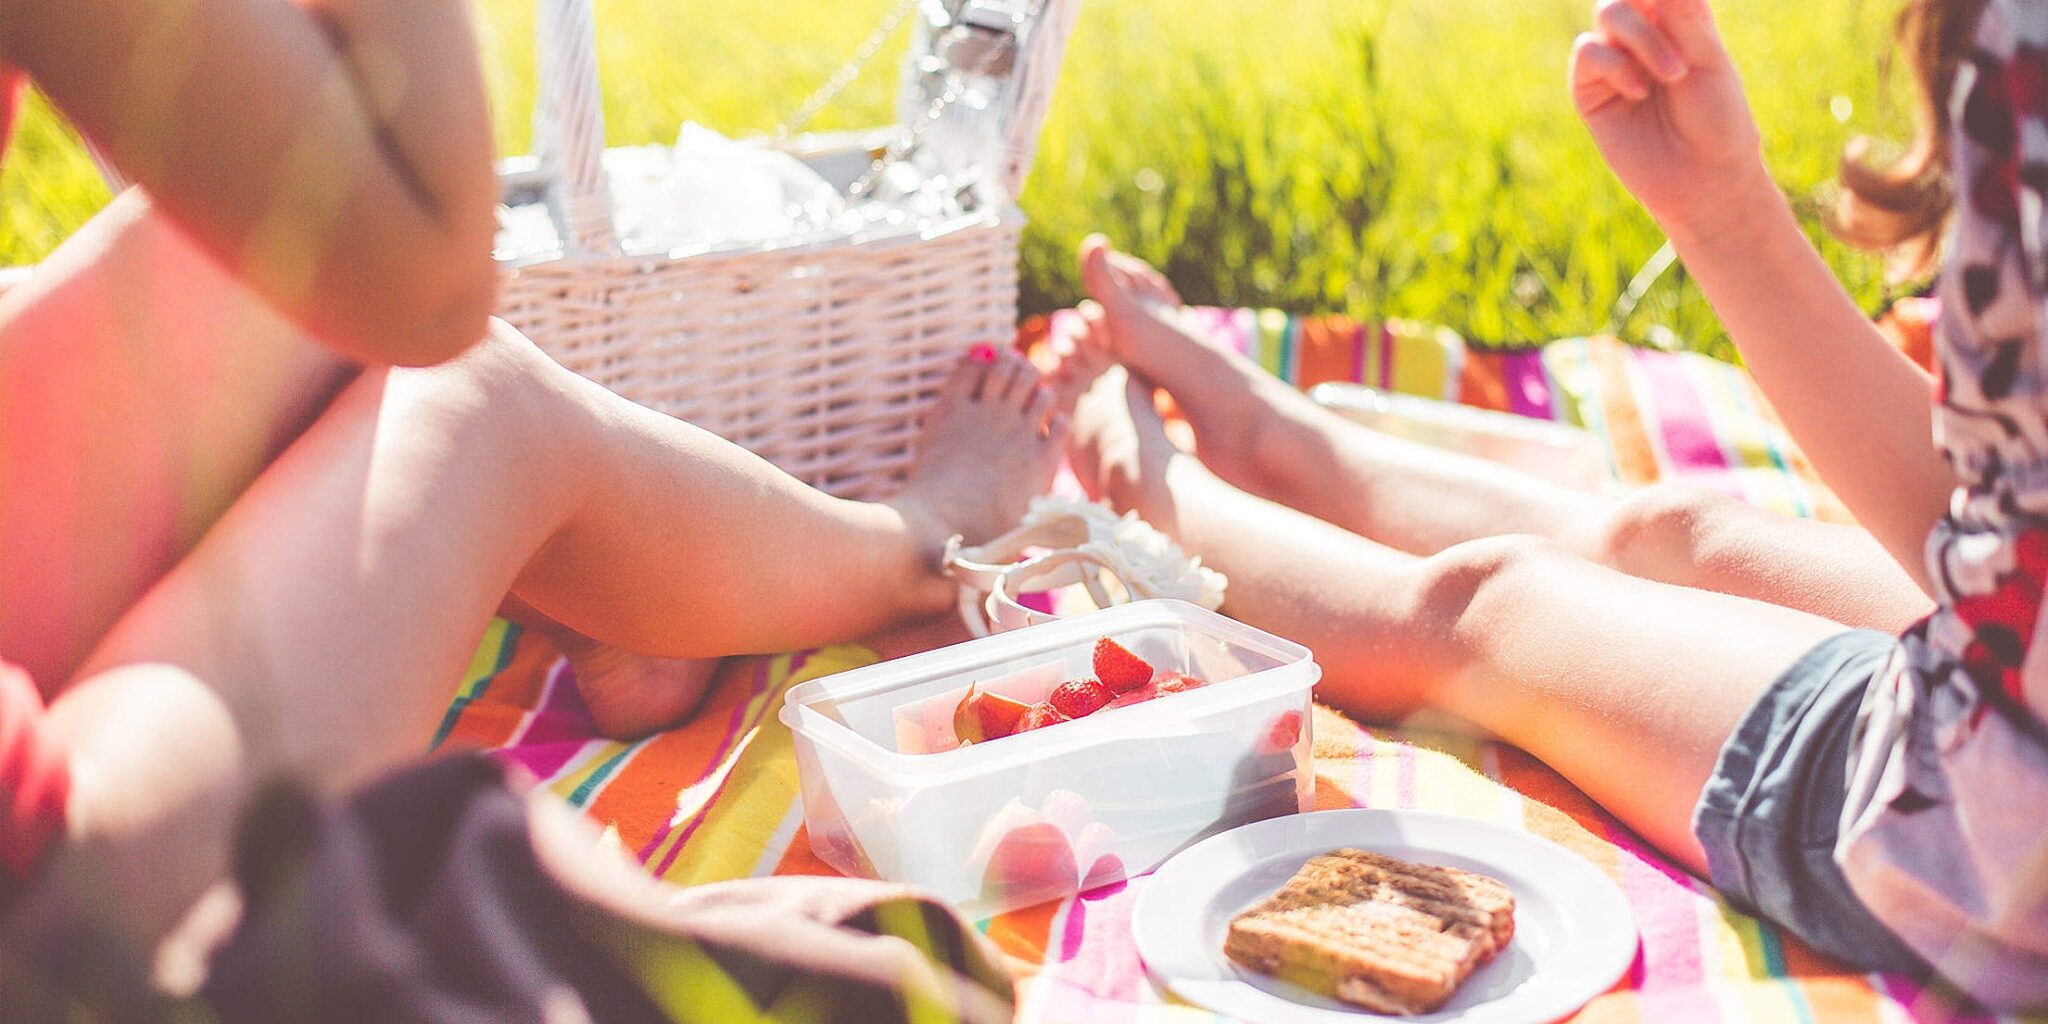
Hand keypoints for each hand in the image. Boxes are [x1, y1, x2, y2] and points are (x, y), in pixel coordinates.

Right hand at [1570, 0, 1768, 236]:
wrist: (1701, 180)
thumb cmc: (1717, 120)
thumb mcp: (1709, 62)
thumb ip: (1684, 18)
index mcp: (1680, 20)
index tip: (1674, 6)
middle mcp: (1646, 35)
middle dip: (1648, 11)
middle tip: (1680, 45)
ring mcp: (1615, 62)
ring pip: (1607, 13)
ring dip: (1641, 37)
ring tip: (1672, 74)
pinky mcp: (1590, 91)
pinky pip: (1587, 52)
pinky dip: (1614, 65)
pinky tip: (1640, 92)